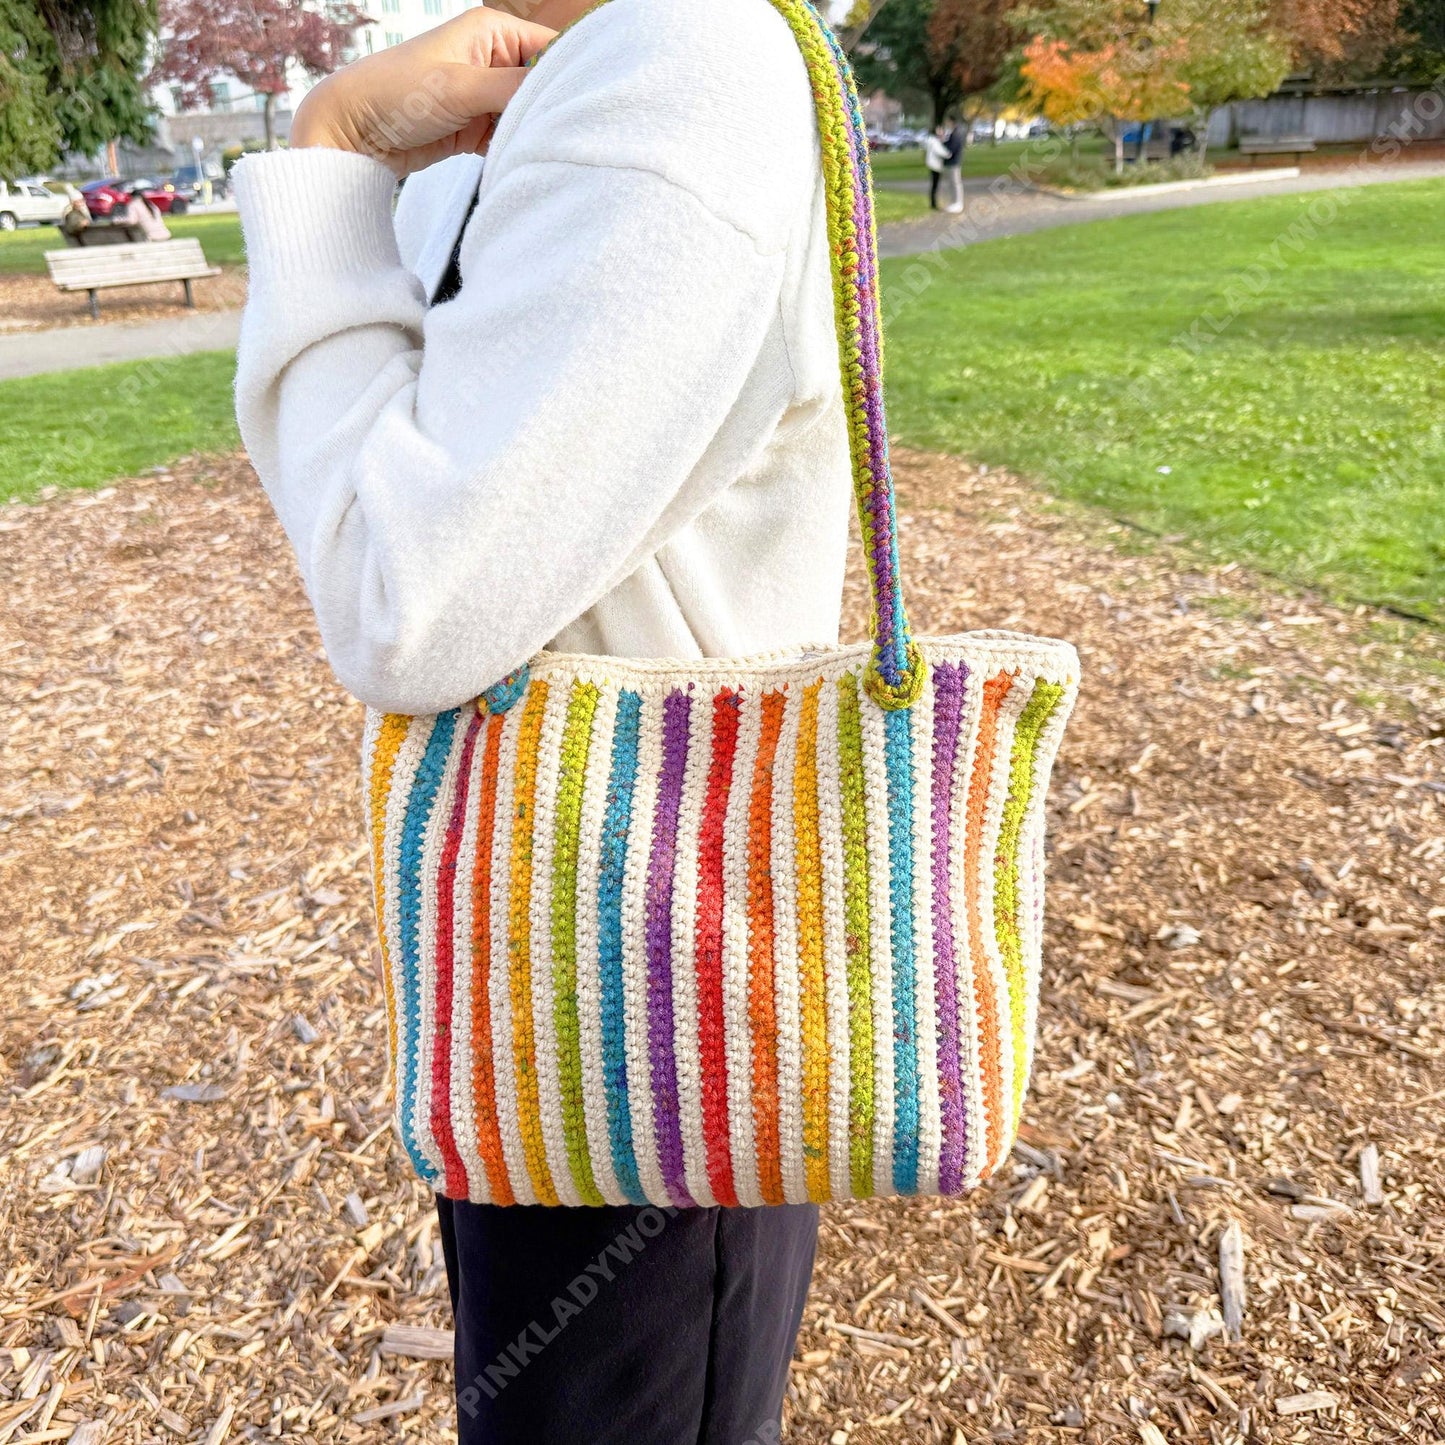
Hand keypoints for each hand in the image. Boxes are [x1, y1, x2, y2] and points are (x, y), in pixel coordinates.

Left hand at [291, 8, 555, 176]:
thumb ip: (513, 88)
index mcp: (492, 32)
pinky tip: (523, 160)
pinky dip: (517, 149)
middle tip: (568, 136)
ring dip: (534, 132)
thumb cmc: (396, 93)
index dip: (572, 75)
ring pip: (529, 114)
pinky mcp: (477, 126)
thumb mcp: (460, 87)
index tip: (587, 106)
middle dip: (554, 109)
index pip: (551, 49)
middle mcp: (493, 59)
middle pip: (544, 84)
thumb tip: (562, 94)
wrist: (354, 132)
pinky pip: (510, 137)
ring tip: (548, 151)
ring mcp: (485, 95)